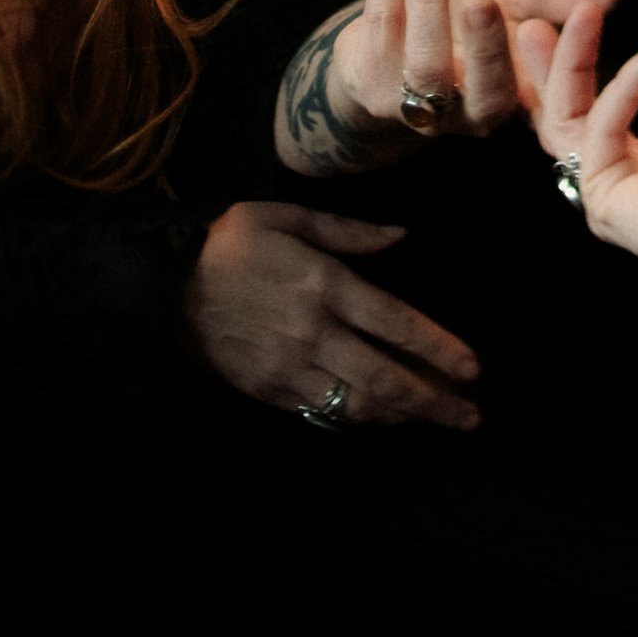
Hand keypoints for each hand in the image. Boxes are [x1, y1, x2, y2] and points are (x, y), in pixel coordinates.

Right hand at [185, 201, 481, 430]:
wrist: (164, 278)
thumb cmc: (231, 240)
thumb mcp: (290, 217)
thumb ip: (351, 232)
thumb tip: (402, 237)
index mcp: (324, 285)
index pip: (398, 325)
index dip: (441, 350)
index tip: (474, 370)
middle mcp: (313, 333)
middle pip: (387, 379)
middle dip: (435, 402)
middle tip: (470, 417)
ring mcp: (289, 368)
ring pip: (359, 405)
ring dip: (402, 416)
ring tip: (434, 419)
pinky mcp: (268, 390)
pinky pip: (323, 412)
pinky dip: (358, 417)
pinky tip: (382, 418)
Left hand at [330, 0, 617, 142]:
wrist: (379, 57)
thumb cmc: (456, 32)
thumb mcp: (510, 11)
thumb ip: (554, 0)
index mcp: (506, 101)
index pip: (535, 89)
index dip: (550, 61)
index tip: (564, 19)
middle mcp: (462, 110)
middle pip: (480, 87)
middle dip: (486, 44)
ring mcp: (413, 99)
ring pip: (423, 56)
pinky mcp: (368, 76)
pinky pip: (380, 24)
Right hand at [558, 36, 637, 293]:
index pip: (603, 114)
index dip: (586, 69)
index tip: (584, 19)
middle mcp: (632, 184)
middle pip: (565, 120)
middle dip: (550, 68)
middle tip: (535, 21)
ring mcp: (613, 198)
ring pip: (564, 122)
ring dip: (568, 63)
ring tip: (582, 10)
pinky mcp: (607, 201)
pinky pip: (600, 129)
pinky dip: (626, 85)